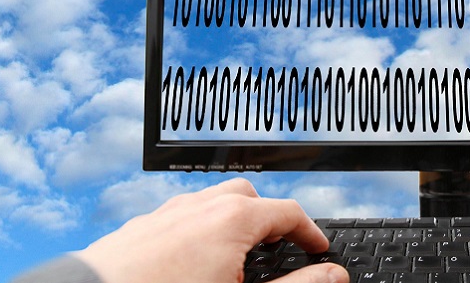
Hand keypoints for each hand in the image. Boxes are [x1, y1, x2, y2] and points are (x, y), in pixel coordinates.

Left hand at [76, 178, 348, 282]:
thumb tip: (331, 276)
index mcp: (229, 220)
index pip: (286, 212)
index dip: (309, 231)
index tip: (317, 248)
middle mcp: (195, 207)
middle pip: (246, 196)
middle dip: (266, 218)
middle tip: (279, 248)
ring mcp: (163, 215)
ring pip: (207, 203)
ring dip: (230, 223)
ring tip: (236, 260)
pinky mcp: (138, 230)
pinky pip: (178, 219)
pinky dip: (197, 232)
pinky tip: (192, 265)